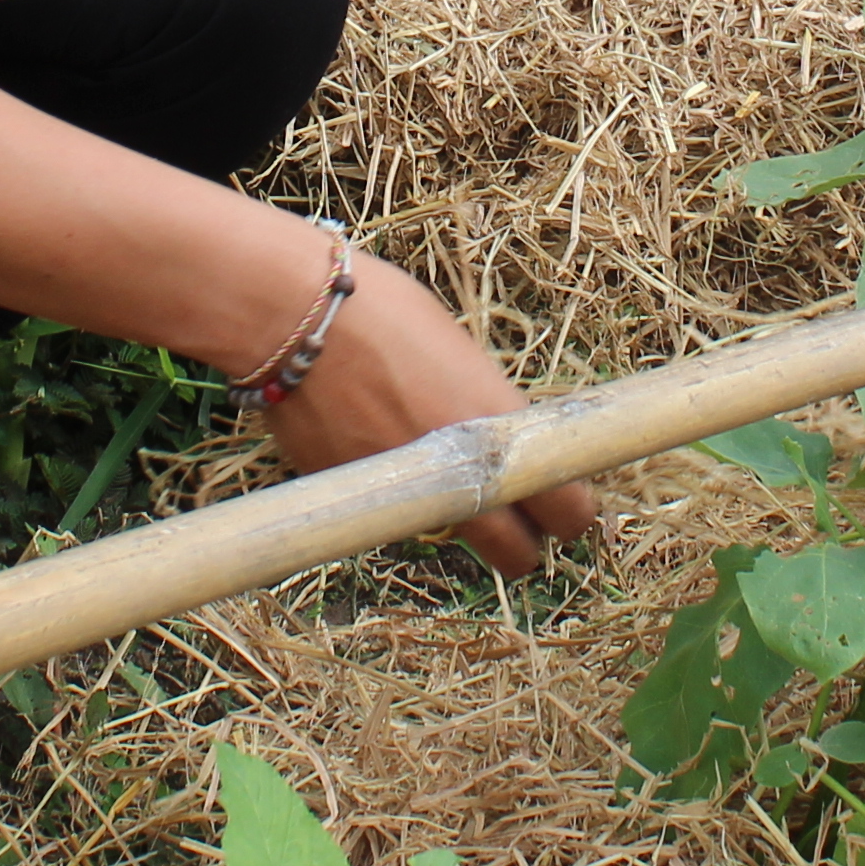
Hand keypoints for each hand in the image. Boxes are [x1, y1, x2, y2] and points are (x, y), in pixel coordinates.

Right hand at [243, 247, 594, 575]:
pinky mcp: (353, 502)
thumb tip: (496, 434)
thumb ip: (485, 405)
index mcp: (497, 428)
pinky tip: (379, 452)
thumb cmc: (380, 311)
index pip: (565, 507)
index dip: (571, 513)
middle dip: (521, 545)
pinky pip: (393, 518)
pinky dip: (396, 501)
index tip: (565, 507)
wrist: (293, 317)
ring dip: (455, 520)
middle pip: (514, 554)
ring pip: (450, 536)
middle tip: (512, 519)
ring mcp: (403, 496)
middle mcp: (458, 475)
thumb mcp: (458, 353)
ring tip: (434, 473)